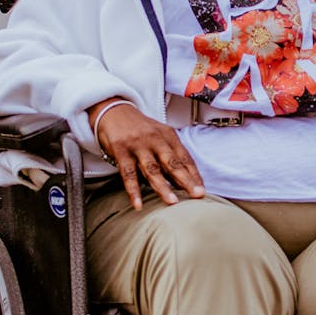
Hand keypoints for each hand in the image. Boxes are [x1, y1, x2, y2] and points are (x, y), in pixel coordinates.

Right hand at [88, 99, 204, 209]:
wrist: (113, 110)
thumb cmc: (139, 128)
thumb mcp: (159, 136)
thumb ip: (170, 157)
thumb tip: (184, 182)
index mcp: (168, 136)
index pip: (185, 158)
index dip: (195, 175)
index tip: (202, 191)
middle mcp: (155, 140)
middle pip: (173, 163)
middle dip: (186, 180)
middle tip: (197, 194)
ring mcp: (138, 145)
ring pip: (152, 169)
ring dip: (163, 187)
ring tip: (172, 202)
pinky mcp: (121, 151)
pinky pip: (128, 173)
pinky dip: (133, 190)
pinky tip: (138, 204)